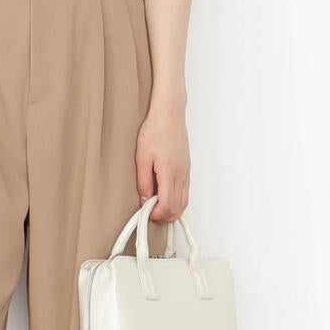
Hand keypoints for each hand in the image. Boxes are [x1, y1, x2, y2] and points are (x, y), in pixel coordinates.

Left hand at [135, 99, 189, 221]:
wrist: (169, 114)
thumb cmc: (155, 130)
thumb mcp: (142, 157)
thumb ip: (143, 181)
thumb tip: (144, 199)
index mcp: (170, 172)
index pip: (167, 203)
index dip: (157, 213)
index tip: (147, 213)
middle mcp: (181, 174)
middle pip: (178, 206)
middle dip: (165, 216)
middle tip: (150, 214)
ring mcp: (186, 171)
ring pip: (184, 200)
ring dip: (172, 210)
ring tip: (157, 208)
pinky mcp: (187, 168)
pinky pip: (185, 191)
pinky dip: (177, 200)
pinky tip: (166, 197)